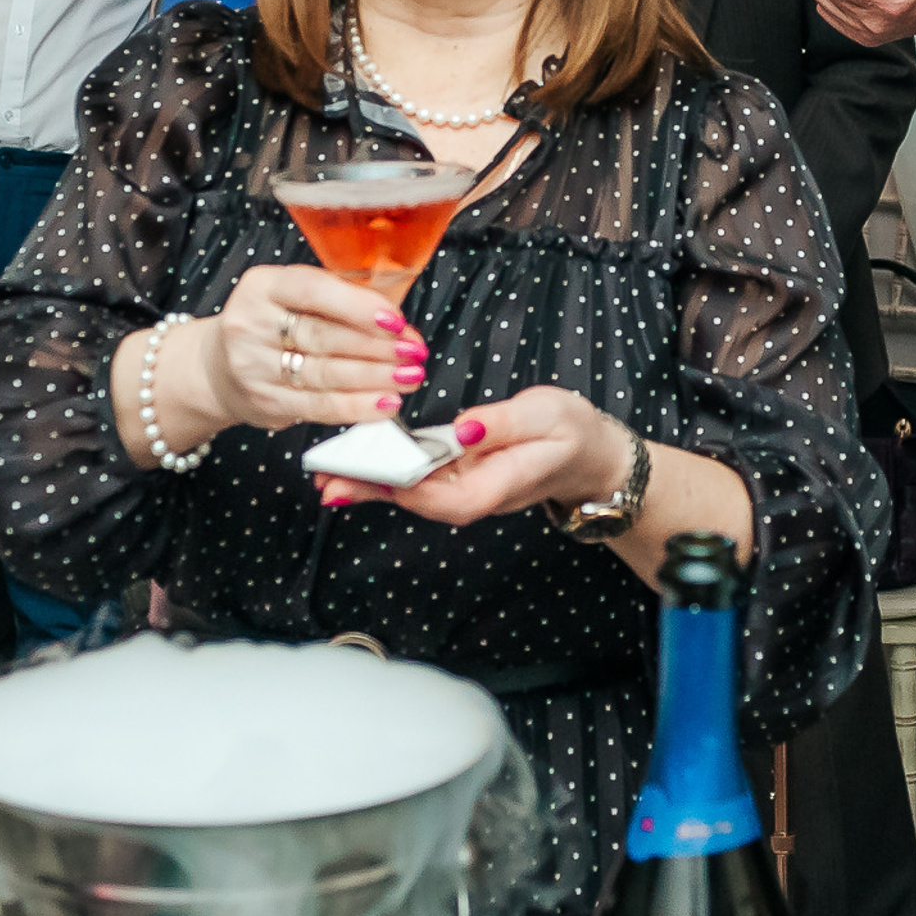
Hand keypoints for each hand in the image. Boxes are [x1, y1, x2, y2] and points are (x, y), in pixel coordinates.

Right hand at [190, 263, 424, 433]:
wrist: (219, 367)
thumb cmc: (274, 325)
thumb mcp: (294, 297)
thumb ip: (340, 301)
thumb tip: (399, 326)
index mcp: (263, 286)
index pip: (314, 291)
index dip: (358, 306)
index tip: (396, 320)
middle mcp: (251, 324)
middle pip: (324, 336)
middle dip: (378, 346)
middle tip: (415, 352)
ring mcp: (253, 367)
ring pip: (325, 373)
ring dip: (375, 378)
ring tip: (410, 377)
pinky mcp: (265, 402)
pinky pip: (319, 406)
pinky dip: (357, 406)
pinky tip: (385, 403)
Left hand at [318, 387, 629, 524]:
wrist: (592, 457)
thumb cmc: (572, 433)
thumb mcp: (545, 416)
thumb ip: (502, 424)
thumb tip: (461, 429)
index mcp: (494, 487)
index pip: (440, 495)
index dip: (400, 484)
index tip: (366, 470)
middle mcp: (474, 496)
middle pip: (414, 499)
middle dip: (369, 489)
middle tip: (324, 481)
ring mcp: (465, 489)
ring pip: (410, 491)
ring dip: (369, 482)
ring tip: (326, 474)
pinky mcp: (460, 476)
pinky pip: (418, 477)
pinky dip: (387, 470)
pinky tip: (359, 463)